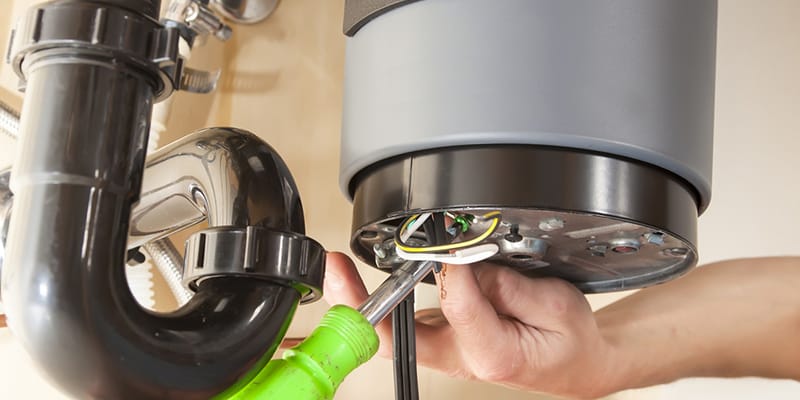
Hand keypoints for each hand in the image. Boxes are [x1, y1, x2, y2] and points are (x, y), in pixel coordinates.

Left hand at [323, 252, 619, 398]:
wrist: (574, 364)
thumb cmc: (567, 340)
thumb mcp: (556, 304)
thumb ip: (509, 284)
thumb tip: (467, 261)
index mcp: (492, 353)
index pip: (457, 306)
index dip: (448, 269)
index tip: (445, 244)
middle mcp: (459, 357)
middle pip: (398, 338)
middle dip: (362, 305)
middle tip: (339, 271)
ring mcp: (446, 351)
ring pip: (393, 333)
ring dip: (363, 303)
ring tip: (341, 270)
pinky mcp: (441, 340)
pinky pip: (403, 324)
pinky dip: (381, 300)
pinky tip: (363, 280)